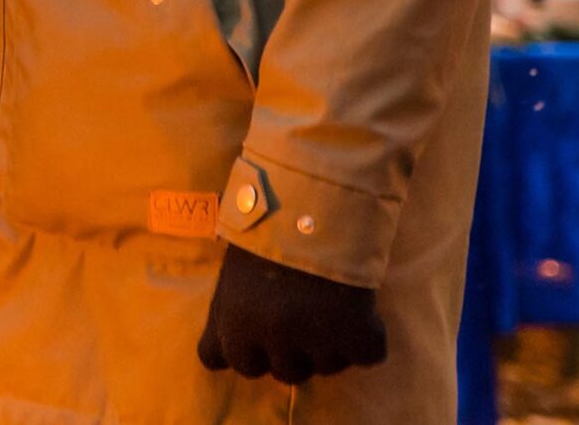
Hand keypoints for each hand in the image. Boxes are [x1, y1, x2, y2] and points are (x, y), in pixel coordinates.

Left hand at [196, 242, 387, 384]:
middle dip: (292, 350)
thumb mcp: (229, 280)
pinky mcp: (358, 335)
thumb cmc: (261, 236)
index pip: (238, 365)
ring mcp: (318, 341)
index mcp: (237, 327)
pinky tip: (357, 311)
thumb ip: (223, 322)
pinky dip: (366, 339)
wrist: (312, 206)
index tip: (263, 328)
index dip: (252, 349)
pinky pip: (366, 356)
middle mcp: (274, 340)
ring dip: (329, 345)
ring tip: (327, 306)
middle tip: (300, 315)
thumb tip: (212, 361)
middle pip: (286, 373)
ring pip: (327, 367)